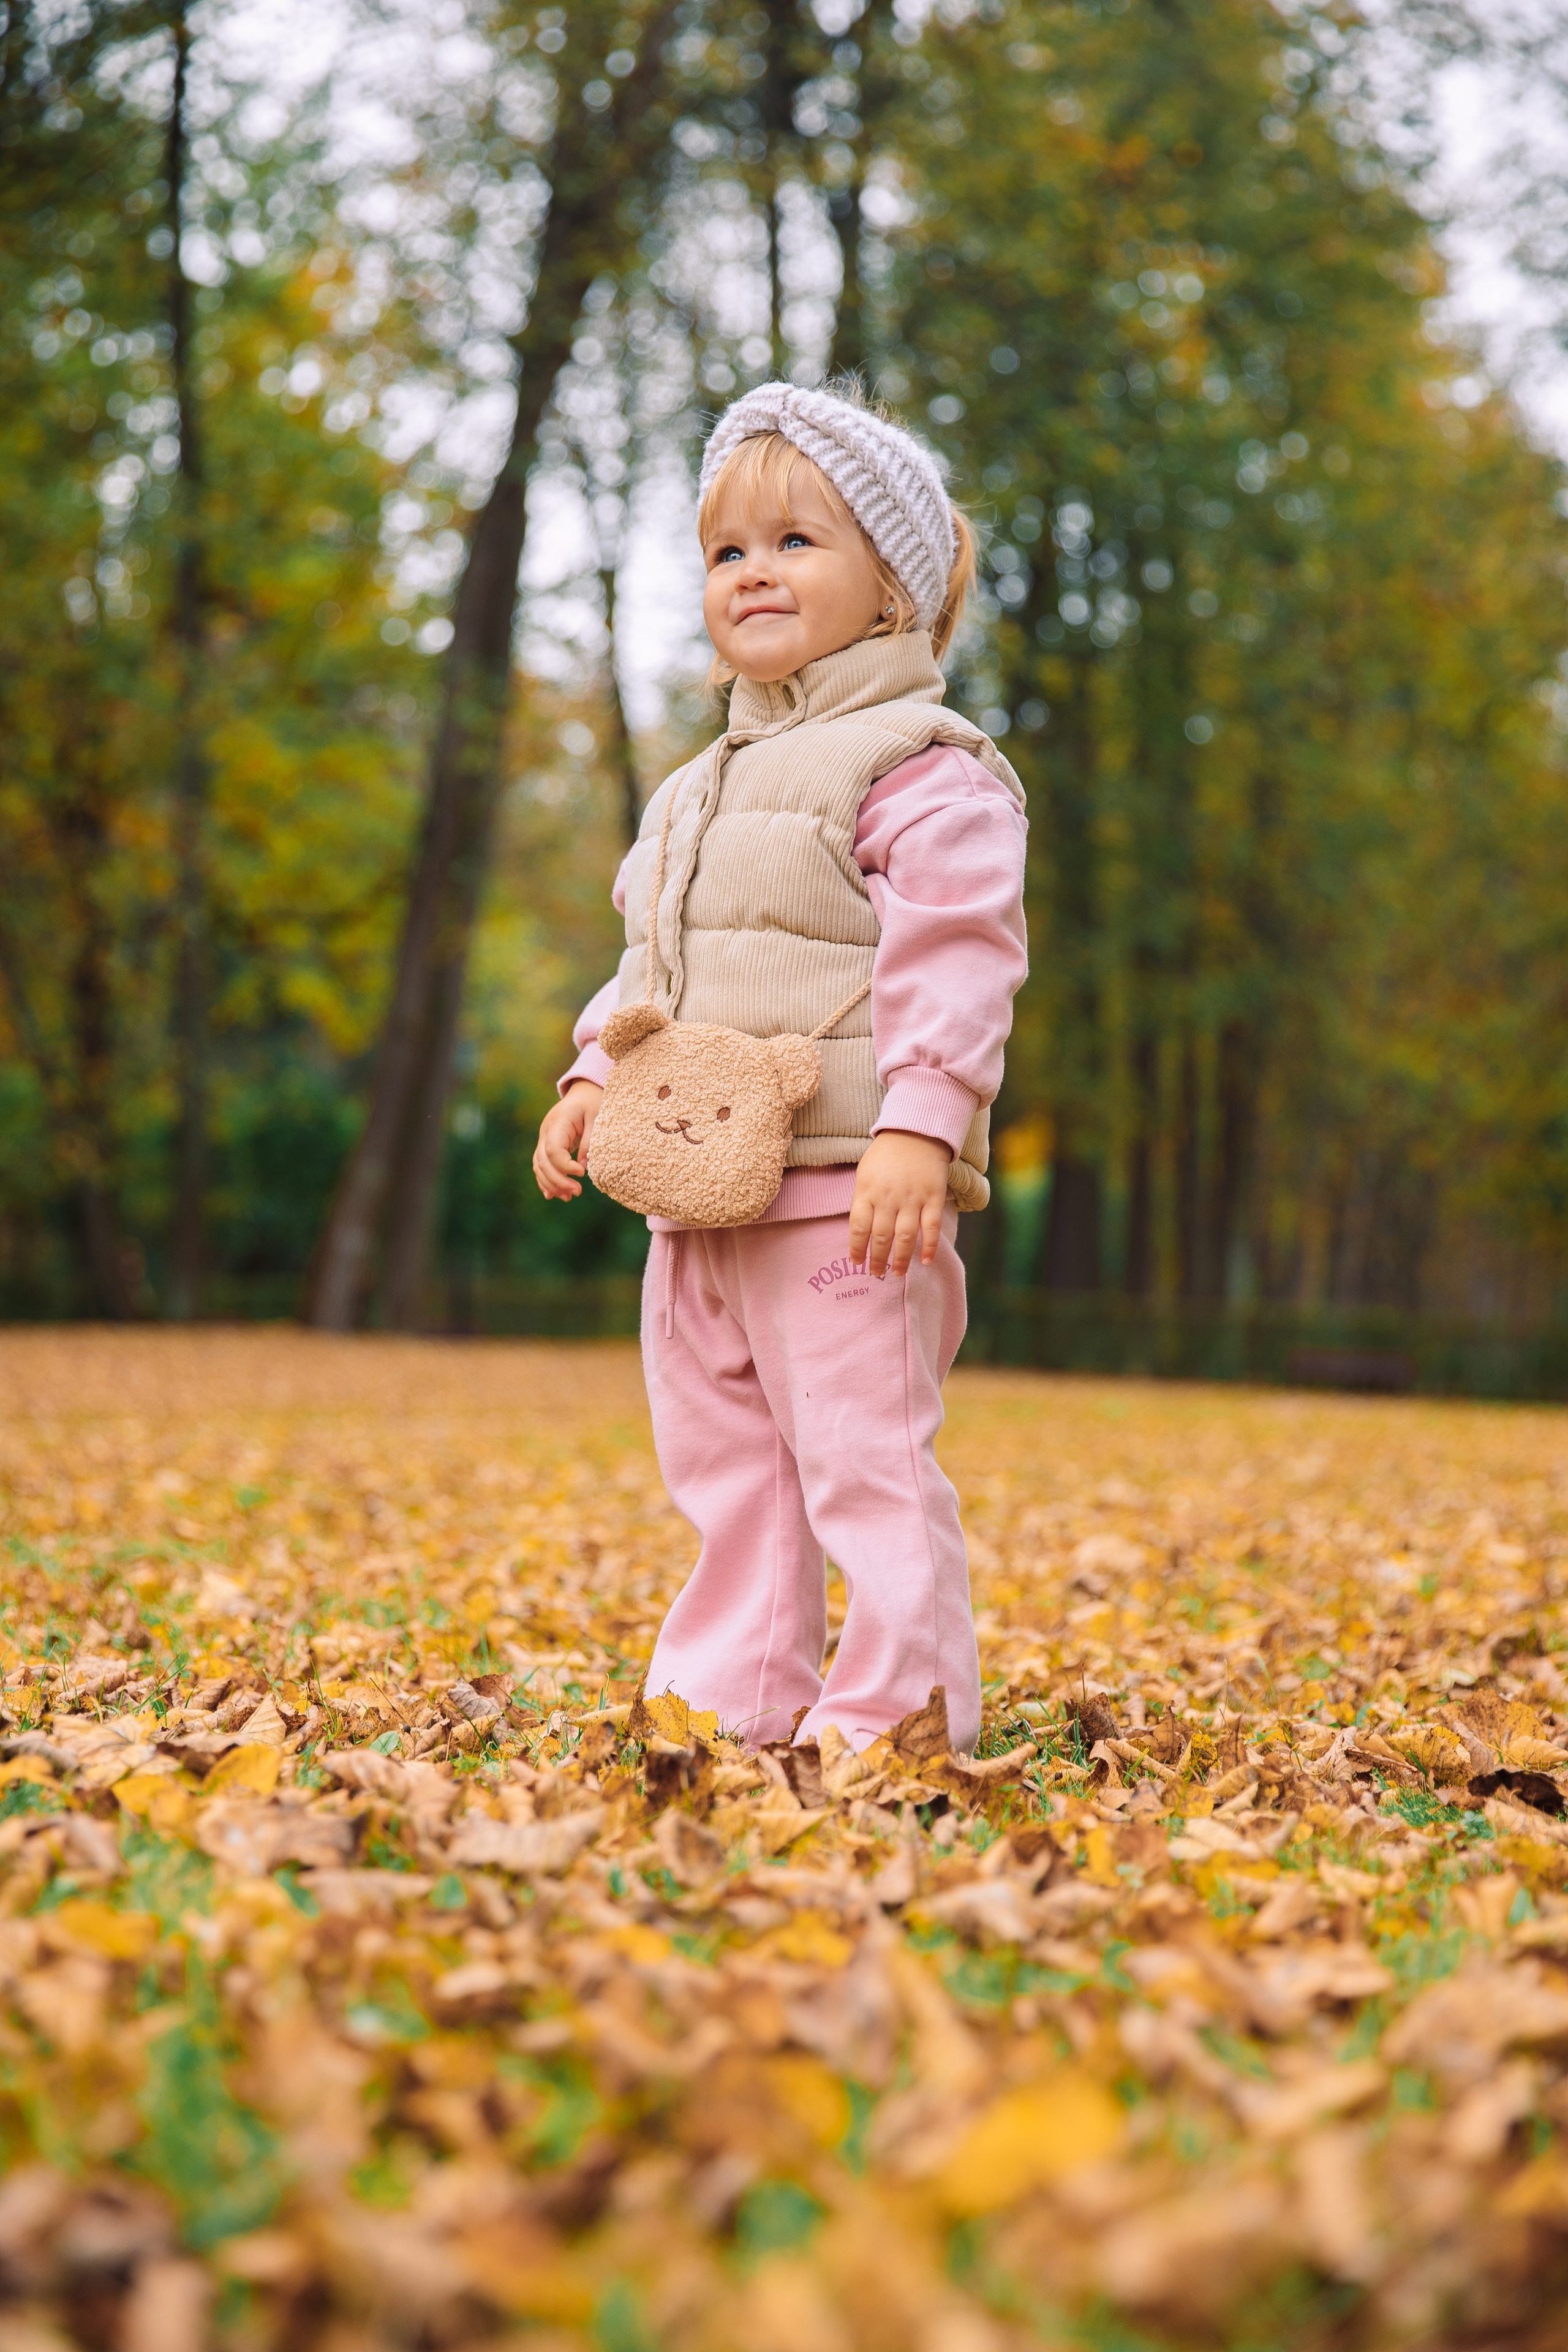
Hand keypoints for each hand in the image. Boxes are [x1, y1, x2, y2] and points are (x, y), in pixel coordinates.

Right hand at [533, 1080, 603, 1200]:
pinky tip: (553, 1195)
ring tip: (569, 1197)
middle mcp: (546, 1131)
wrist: (583, 1092)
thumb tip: (584, 1166)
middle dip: (558, 1180)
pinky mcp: (546, 1145)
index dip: (565, 1165)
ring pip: (539, 1166)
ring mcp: (543, 1138)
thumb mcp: (597, 1117)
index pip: (553, 1149)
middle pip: (543, 1161)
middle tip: (578, 1192)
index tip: (583, 1173)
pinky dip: (545, 1180)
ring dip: (552, 1184)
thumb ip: (590, 1141)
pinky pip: (541, 1165)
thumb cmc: (592, 1102)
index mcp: (558, 1121)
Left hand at [848, 1130, 950, 1277]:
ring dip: (901, 1259)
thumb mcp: (864, 1173)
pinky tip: (925, 1262)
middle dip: (878, 1260)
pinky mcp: (933, 1197)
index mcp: (867, 1191)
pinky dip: (929, 1247)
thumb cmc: (886, 1155)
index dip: (857, 1248)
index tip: (857, 1262)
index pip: (858, 1227)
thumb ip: (862, 1200)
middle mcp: (888, 1197)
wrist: (916, 1132)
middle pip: (881, 1237)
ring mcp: (912, 1198)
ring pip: (905, 1237)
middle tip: (876, 1273)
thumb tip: (861, 1231)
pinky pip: (931, 1228)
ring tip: (896, 1273)